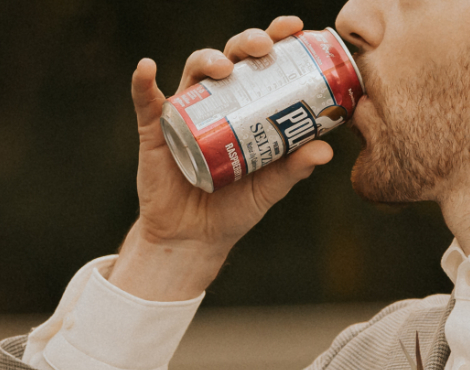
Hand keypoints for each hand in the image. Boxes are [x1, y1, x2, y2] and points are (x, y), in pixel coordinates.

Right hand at [109, 16, 334, 299]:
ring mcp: (184, 115)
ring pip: (195, 72)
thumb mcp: (268, 189)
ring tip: (225, 68)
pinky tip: (147, 69)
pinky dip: (143, 84)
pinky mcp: (155, 132)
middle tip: (265, 48)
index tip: (294, 29)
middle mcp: (215, 104)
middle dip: (248, 42)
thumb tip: (326, 150)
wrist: (193, 240)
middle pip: (230, 58)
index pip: (261, 64)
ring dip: (208, 59)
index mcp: (244, 109)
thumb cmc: (232, 211)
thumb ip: (294, 168)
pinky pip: (146, 102)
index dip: (277, 39)